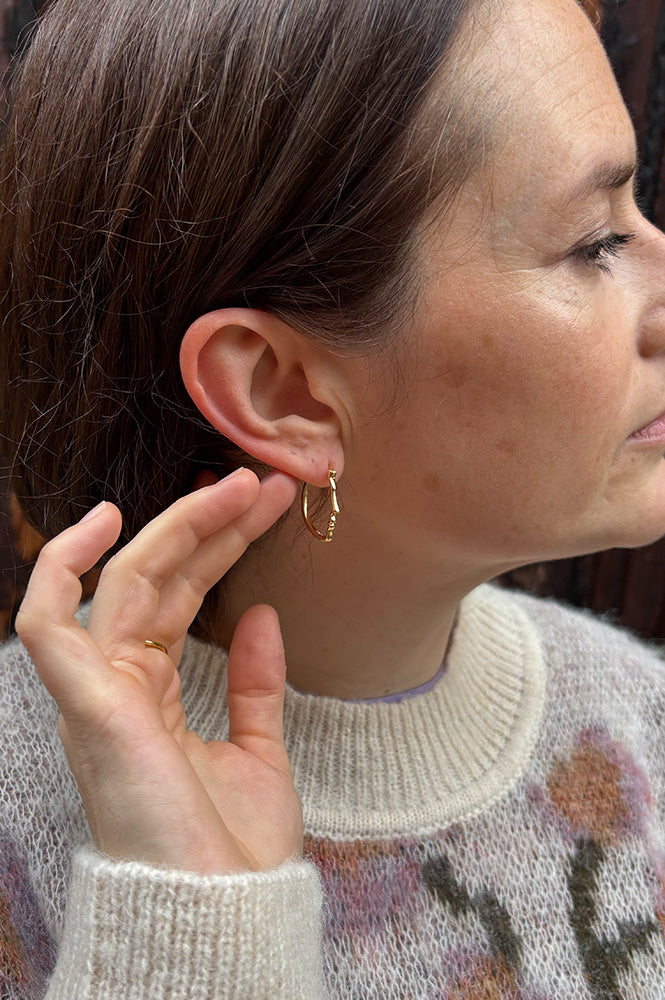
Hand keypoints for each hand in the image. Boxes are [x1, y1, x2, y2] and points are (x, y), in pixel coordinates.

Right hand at [16, 469, 302, 875]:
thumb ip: (255, 681)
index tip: (269, 508)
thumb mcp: (256, 746)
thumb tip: (261, 613)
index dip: (221, 548)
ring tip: (235, 486)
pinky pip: (47, 622)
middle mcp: (116, 684)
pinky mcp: (86, 704)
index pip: (181, 598)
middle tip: (262, 483)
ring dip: (178, 527)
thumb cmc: (232, 845)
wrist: (226, 912)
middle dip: (210, 526)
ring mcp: (96, 691)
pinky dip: (62, 567)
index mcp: (148, 693)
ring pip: (122, 582)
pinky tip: (104, 522)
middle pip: (159, 579)